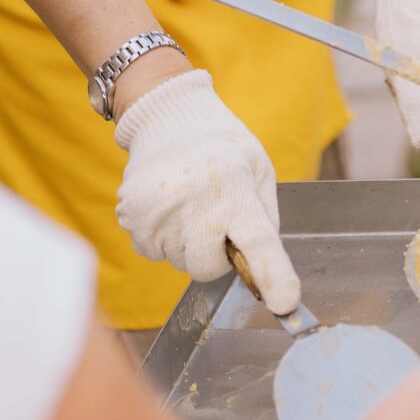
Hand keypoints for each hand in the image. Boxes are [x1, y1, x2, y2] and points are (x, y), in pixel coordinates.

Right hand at [114, 68, 300, 315]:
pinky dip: (160, 237)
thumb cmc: (221, 147)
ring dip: (185, 243)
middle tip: (213, 220)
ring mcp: (161, 211)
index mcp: (237, 190)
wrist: (168, 116)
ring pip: (177, 261)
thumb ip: (264, 217)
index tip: (286, 303)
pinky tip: (166, 205)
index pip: (259, 242)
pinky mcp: (133, 215)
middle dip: (214, 256)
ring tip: (187, 203)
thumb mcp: (257, 169)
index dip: (274, 276)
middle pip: (207, 269)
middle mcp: (197, 203)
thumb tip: (264, 265)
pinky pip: (150, 251)